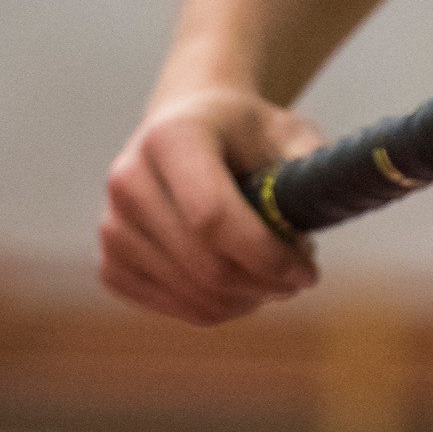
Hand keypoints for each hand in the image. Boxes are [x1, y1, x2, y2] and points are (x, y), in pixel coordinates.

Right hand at [99, 86, 323, 324]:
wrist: (190, 123)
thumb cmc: (247, 130)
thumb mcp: (288, 130)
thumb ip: (308, 168)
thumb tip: (321, 217)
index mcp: (172, 138)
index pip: (213, 218)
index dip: (266, 255)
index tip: (309, 270)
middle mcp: (129, 180)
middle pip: (203, 265)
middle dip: (265, 284)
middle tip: (302, 278)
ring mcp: (113, 225)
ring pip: (192, 295)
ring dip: (248, 299)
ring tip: (278, 274)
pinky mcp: (111, 262)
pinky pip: (174, 307)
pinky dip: (218, 307)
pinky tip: (244, 281)